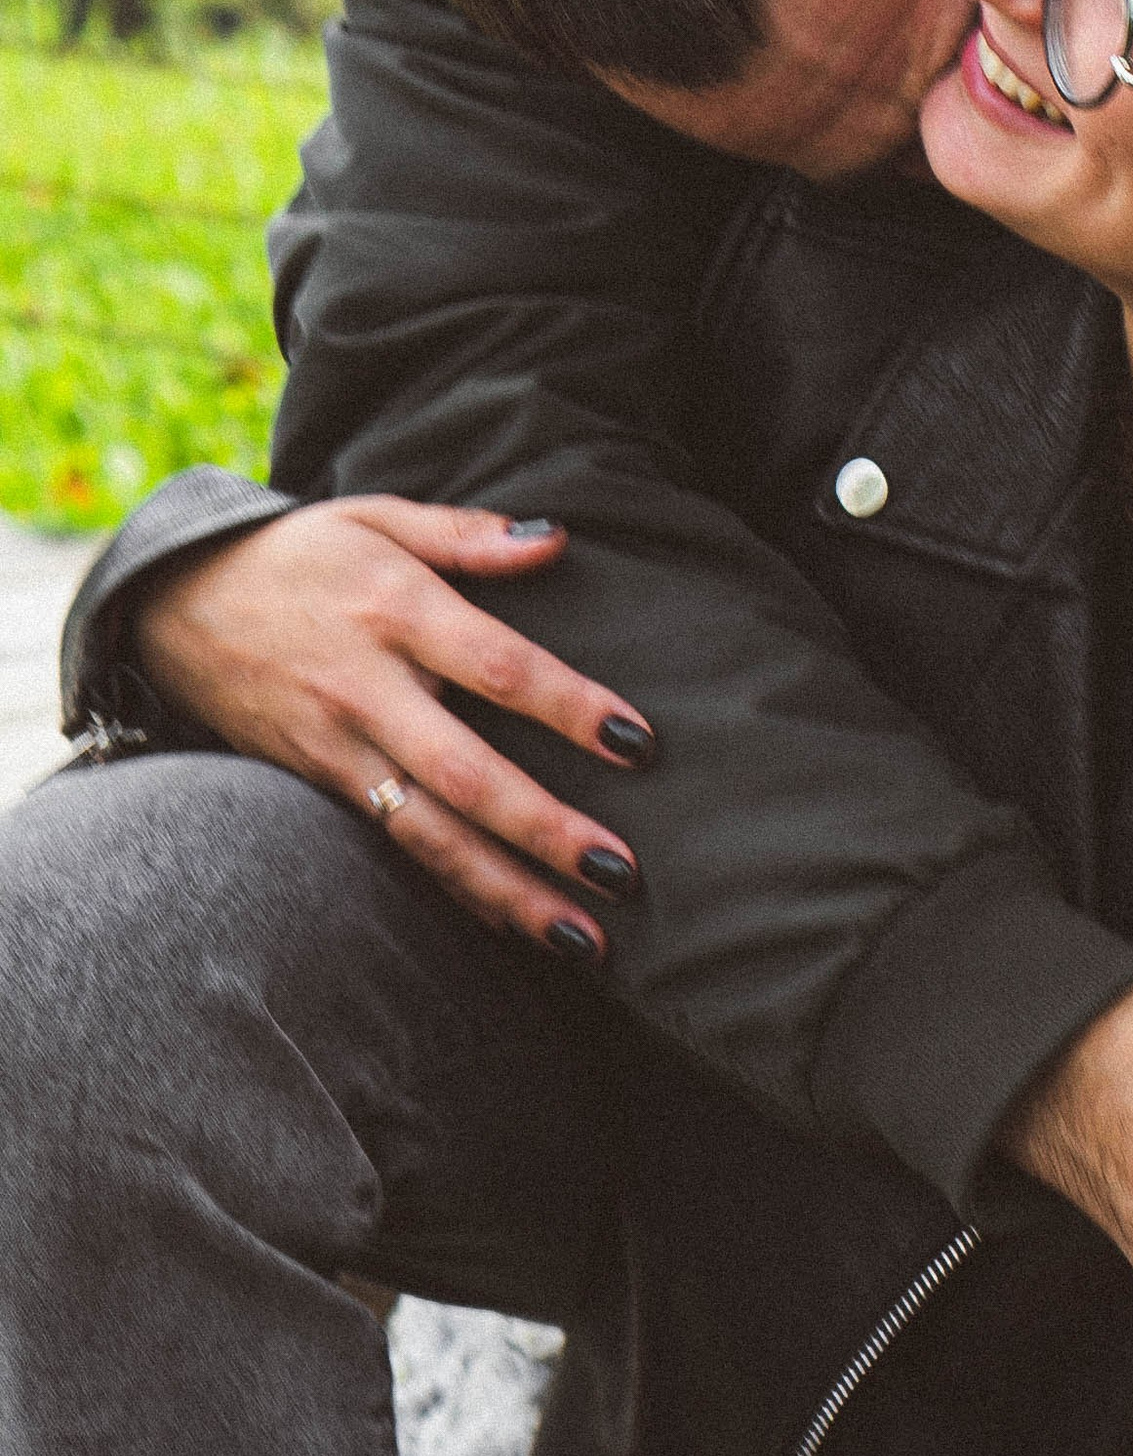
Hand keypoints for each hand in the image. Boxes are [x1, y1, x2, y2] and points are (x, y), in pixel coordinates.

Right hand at [130, 502, 656, 955]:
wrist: (172, 603)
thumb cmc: (297, 554)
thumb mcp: (376, 517)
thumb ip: (466, 534)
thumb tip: (555, 539)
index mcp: (395, 611)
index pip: (497, 666)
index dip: (568, 706)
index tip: (636, 741)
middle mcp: (367, 690)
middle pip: (466, 774)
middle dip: (544, 830)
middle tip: (621, 872)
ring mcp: (337, 748)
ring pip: (429, 835)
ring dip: (506, 891)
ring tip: (582, 937)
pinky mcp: (315, 785)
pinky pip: (392, 848)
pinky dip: (451, 891)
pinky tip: (509, 926)